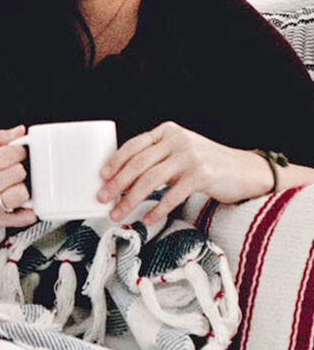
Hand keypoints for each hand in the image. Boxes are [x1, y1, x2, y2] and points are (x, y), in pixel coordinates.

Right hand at [0, 124, 37, 226]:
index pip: (5, 155)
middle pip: (17, 173)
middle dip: (18, 165)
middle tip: (12, 166)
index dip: (17, 149)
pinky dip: (29, 208)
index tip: (16, 150)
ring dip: (22, 185)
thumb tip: (20, 132)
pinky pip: (26, 217)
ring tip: (13, 182)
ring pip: (22, 194)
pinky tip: (19, 198)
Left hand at [96, 121, 274, 225]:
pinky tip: (147, 218)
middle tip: (103, 198)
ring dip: (131, 200)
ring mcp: (189, 157)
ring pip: (150, 180)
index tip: (102, 176)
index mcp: (168, 131)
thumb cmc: (207, 164)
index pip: (134, 145)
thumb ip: (158, 156)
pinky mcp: (201, 175)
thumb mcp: (180, 151)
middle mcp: (177, 140)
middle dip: (117, 183)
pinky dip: (157, 209)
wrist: (247, 171)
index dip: (116, 161)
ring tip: (118, 213)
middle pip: (139, 163)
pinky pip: (172, 195)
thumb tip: (122, 177)